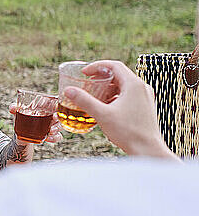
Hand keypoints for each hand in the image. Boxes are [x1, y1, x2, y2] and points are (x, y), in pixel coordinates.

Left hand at [9, 103, 62, 143]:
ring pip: (60, 126)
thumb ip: (16, 108)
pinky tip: (48, 139)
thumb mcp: (19, 112)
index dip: (58, 104)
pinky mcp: (52, 134)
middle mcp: (52, 115)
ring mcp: (53, 125)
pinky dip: (54, 138)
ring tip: (50, 131)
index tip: (56, 105)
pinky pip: (58, 136)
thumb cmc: (23, 117)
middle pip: (60, 114)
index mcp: (46, 106)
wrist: (22, 132)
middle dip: (59, 116)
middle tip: (54, 118)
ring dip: (57, 128)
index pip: (56, 103)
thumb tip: (12, 108)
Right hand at [63, 60, 177, 159]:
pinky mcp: (145, 107)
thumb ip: (84, 101)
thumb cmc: (128, 132)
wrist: (147, 150)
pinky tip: (106, 107)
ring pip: (123, 85)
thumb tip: (69, 90)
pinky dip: (115, 96)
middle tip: (87, 83)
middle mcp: (142, 88)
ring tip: (94, 96)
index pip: (114, 65)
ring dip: (107, 88)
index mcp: (134, 85)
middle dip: (101, 77)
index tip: (84, 73)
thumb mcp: (102, 115)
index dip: (97, 66)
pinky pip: (128, 95)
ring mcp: (145, 97)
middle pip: (119, 74)